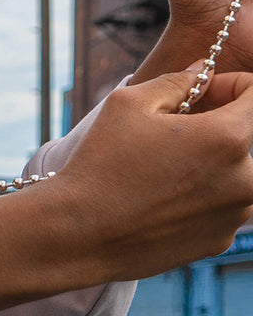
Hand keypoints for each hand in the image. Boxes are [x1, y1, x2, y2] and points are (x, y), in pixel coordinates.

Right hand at [0, 67, 252, 315]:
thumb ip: (177, 81)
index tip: (202, 93)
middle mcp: (245, 181)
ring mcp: (235, 216)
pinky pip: (224, 205)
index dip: (230, 86)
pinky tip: (162, 196)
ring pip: (238, 172)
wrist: (79, 235)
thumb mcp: (129, 104)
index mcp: (229, 139)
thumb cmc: (100, 164)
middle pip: (248, 137)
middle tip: (179, 128)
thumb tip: (201, 74)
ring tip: (166, 164)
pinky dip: (204, 194)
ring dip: (213, 160)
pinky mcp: (220, 241)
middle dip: (221, 124)